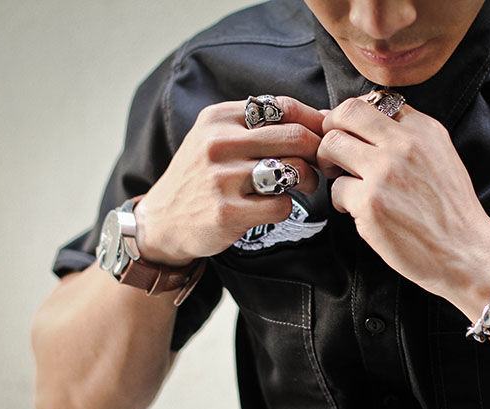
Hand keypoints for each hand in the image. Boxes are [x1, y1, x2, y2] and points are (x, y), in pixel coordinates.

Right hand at [134, 97, 324, 265]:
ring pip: (293, 170)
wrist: (164, 220)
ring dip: (308, 180)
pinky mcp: (228, 212)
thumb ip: (260, 126)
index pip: (284, 107)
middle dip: (318, 152)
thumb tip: (325, 118)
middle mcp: (218, 143)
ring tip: (301, 185)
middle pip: (296, 137)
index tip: (324, 137)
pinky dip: (286, 207)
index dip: (314, 122)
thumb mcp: (218, 138)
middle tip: (320, 165)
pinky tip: (272, 206)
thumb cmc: (203, 176)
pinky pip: (281, 205)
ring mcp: (222, 178)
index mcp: (219, 118)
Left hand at [319, 97, 489, 304]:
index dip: (356, 117)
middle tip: (333, 151)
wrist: (467, 252)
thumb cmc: (452, 213)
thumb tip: (370, 127)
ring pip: (332, 144)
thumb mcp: (442, 158)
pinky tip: (357, 210)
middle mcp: (404, 144)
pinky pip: (336, 187)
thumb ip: (411, 138)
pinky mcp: (370, 202)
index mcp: (424, 129)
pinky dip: (340, 200)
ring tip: (343, 180)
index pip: (376, 101)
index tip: (351, 133)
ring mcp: (385, 171)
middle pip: (347, 112)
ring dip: (329, 162)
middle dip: (332, 128)